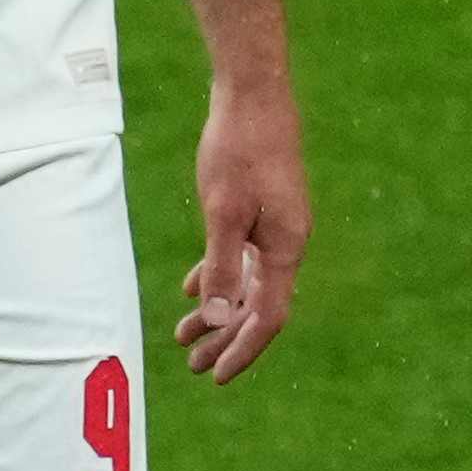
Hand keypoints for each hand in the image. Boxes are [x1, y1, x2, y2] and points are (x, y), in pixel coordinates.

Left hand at [177, 84, 308, 378]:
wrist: (253, 95)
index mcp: (285, 248)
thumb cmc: (238, 150)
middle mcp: (287, 243)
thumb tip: (221, 319)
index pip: (267, 317)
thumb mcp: (222, 211)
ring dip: (218, 311)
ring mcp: (276, 226)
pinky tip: (193, 288)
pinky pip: (243, 257)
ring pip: (247, 283)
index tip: (215, 375)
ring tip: (184, 335)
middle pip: (258, 307)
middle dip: (225, 340)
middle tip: (192, 366)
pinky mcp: (262, 209)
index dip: (241, 350)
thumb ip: (223, 265)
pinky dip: (219, 276)